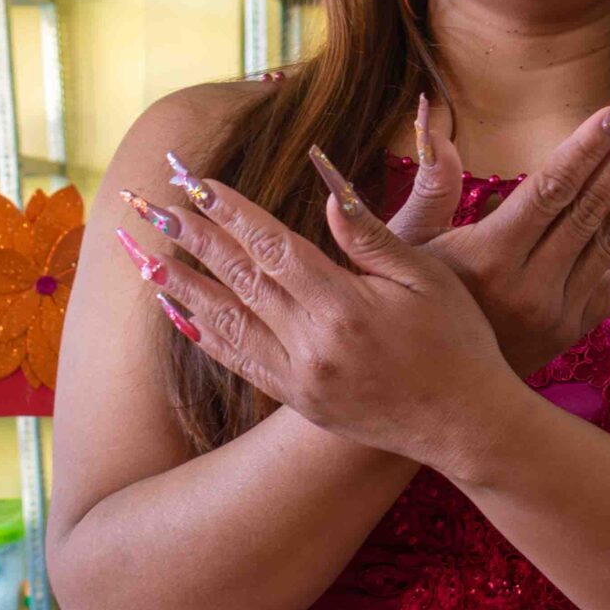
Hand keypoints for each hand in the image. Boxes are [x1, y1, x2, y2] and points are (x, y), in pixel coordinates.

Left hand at [112, 153, 514, 472]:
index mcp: (344, 305)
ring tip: (142, 257)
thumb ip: (371, 235)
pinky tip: (179, 312)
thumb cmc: (459, 341)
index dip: (232, 212)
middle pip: (238, 278)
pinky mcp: (300, 399)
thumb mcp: (427, 278)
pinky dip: (204, 335)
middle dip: (191, 237)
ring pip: (226, 321)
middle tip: (150, 206)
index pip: (273, 246)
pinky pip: (239, 362)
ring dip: (181, 285)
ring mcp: (301, 376)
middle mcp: (312, 343)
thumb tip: (325, 190)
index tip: (198, 184)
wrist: (467, 425)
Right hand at [379, 79, 609, 375]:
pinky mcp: (573, 330)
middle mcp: (531, 284)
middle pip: (592, 206)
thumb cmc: (404, 304)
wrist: (426, 391)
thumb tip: (433, 122)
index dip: (588, 146)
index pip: (552, 188)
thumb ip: (429, 185)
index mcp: (490, 255)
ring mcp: (559, 310)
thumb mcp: (402, 245)